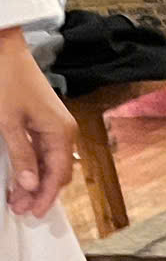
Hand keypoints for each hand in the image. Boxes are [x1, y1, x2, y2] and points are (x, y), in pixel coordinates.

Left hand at [0, 28, 76, 219]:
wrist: (4, 50)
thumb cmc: (7, 78)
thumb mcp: (8, 122)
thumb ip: (21, 155)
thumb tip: (29, 184)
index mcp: (61, 132)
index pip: (57, 175)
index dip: (45, 195)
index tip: (33, 211)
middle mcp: (64, 131)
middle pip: (56, 172)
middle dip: (40, 192)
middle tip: (22, 208)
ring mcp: (55, 126)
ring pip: (49, 163)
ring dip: (35, 180)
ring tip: (19, 195)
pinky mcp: (45, 121)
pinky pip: (43, 151)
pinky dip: (33, 165)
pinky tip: (22, 173)